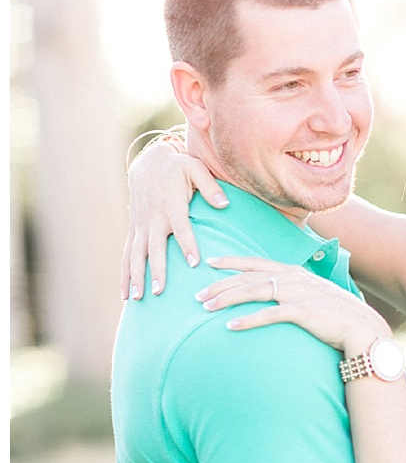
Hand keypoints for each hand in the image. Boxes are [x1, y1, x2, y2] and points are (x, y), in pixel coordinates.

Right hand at [122, 138, 228, 298]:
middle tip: (159, 291)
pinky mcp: (134, 230)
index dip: (187, 244)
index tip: (194, 262)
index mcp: (170, 205)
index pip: (181, 228)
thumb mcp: (196, 169)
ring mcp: (140, 226)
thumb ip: (210, 186)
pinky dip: (124, 274)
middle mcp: (153, 218)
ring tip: (139, 298)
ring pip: (135, 255)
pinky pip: (126, 255)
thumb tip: (224, 204)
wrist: (148, 163)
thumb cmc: (177, 168)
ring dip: (136, 277)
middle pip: (154, 248)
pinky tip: (125, 295)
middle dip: (155, 269)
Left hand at [198, 255, 390, 354]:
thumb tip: (277, 295)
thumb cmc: (337, 315)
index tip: (210, 262)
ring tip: (205, 308)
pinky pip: (268, 314)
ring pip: (253, 291)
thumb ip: (294, 291)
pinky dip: (247, 319)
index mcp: (294, 272)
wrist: (362, 328)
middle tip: (196, 295)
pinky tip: (230, 325)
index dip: (232, 262)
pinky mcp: (302, 311)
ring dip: (226, 299)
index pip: (256, 263)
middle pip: (248, 277)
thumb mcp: (314, 295)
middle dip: (219, 285)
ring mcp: (298, 293)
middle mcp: (293, 278)